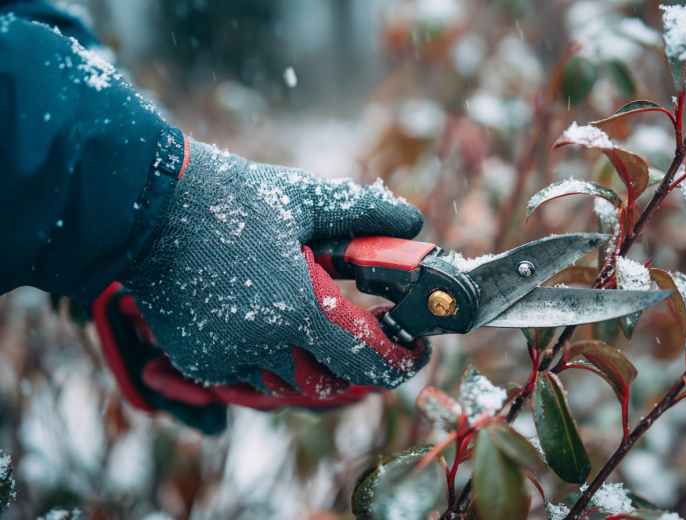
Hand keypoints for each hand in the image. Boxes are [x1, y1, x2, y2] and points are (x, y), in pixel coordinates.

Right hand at [122, 139, 429, 404]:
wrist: (146, 209)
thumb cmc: (229, 199)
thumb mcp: (306, 199)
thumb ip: (366, 215)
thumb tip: (413, 222)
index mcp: (297, 309)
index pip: (365, 361)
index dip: (398, 362)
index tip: (415, 351)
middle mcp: (264, 346)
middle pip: (330, 385)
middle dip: (358, 369)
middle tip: (373, 340)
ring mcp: (228, 358)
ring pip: (289, 388)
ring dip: (315, 367)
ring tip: (327, 333)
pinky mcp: (201, 361)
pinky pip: (250, 380)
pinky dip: (274, 364)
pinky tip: (278, 330)